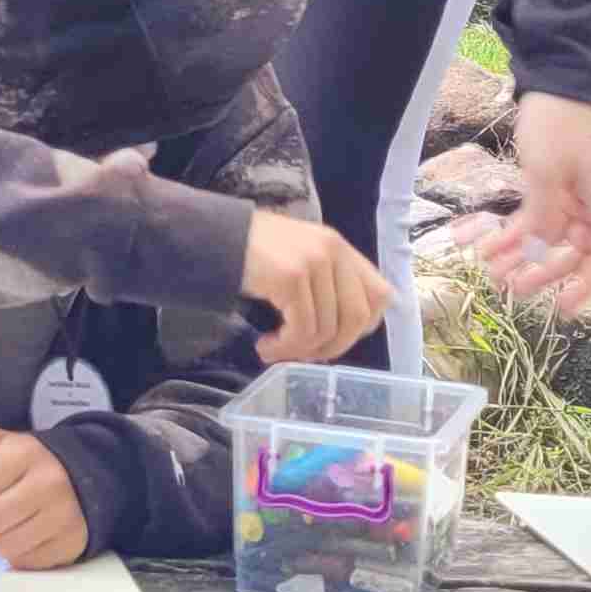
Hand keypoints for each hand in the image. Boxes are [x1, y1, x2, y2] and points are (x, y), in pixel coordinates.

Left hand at [0, 425, 91, 570]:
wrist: (79, 477)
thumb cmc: (23, 461)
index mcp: (26, 453)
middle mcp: (50, 483)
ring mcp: (64, 515)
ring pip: (5, 546)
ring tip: (9, 519)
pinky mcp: (71, 543)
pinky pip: (26, 562)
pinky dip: (19, 552)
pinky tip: (26, 533)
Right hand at [239, 207, 393, 364]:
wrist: (210, 236)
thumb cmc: (249, 252)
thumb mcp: (298, 259)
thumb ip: (324, 283)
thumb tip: (337, 336)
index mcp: (339, 247)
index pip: (380, 295)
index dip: (362, 326)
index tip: (331, 338)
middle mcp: (333, 251)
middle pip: (358, 318)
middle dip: (333, 347)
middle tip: (303, 355)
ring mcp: (314, 263)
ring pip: (328, 329)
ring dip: (299, 351)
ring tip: (273, 350)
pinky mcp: (292, 277)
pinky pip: (302, 330)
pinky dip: (285, 348)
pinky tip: (265, 346)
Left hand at [479, 91, 590, 314]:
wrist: (556, 84)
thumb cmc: (560, 124)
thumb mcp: (548, 170)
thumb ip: (545, 213)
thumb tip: (541, 250)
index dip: (586, 284)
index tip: (564, 307)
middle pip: (570, 252)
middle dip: (541, 272)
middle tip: (511, 288)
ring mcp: (570, 199)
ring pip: (546, 239)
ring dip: (520, 256)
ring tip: (490, 271)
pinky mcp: (550, 189)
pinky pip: (531, 220)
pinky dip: (510, 234)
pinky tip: (483, 246)